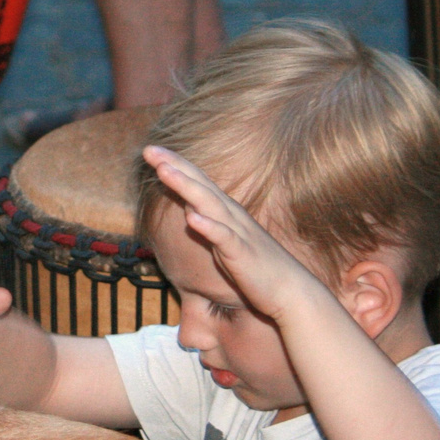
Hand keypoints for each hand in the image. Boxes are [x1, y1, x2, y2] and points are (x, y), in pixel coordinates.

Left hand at [142, 145, 327, 320]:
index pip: (198, 181)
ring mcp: (237, 233)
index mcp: (226, 212)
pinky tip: (193, 218)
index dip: (175, 164)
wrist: (291, 291)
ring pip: (209, 204)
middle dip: (174, 165)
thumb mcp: (227, 241)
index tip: (151, 150)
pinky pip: (224, 238)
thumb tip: (190, 210)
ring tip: (163, 171)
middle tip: (149, 149)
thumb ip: (210, 223)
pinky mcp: (242, 253)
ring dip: (186, 186)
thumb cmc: (257, 267)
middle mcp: (231, 216)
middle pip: (199, 184)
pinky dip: (209, 226)